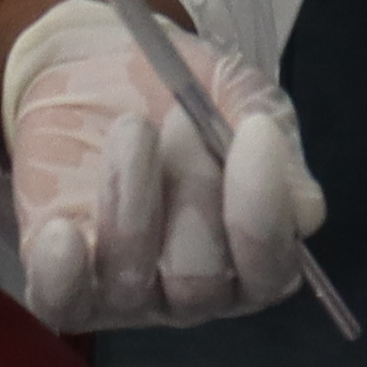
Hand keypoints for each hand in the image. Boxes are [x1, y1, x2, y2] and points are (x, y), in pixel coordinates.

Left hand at [0, 0, 326, 330]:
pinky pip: (61, 302)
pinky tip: (64, 229)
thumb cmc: (176, 89)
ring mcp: (124, 290)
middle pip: (200, 283)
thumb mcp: (235, 94)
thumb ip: (274, 141)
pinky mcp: (63, 276)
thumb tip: (305, 210)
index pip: (269, 269)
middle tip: (177, 117)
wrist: (92, 63)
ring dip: (132, 200)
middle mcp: (192, 289)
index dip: (263, 211)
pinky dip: (63, 272)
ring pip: (133, 282)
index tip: (253, 131)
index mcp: (250, 255)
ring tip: (131, 127)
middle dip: (192, 191)